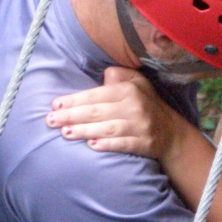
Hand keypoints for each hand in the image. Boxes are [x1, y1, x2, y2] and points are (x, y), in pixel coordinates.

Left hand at [45, 66, 187, 159]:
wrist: (171, 132)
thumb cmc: (145, 104)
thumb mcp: (137, 83)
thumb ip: (118, 76)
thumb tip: (102, 76)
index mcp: (130, 90)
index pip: (96, 95)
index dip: (74, 100)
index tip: (55, 105)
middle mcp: (135, 107)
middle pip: (98, 112)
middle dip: (71, 116)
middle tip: (51, 121)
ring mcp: (141, 126)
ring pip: (107, 129)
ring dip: (84, 131)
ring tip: (65, 133)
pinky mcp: (144, 144)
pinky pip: (123, 144)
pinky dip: (107, 145)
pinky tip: (91, 146)